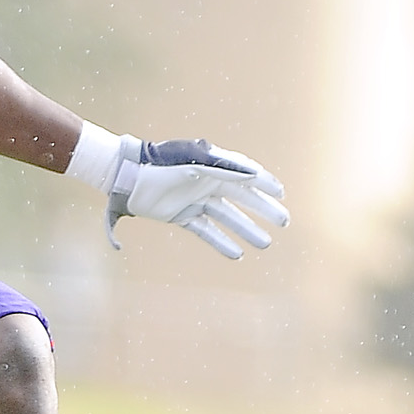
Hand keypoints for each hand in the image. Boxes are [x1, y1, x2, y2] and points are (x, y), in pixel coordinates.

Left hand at [107, 139, 288, 260]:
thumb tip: (254, 173)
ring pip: (227, 217)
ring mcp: (194, 201)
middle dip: (264, 210)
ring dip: (246, 230)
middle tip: (284, 222)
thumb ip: (223, 166)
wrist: (128, 174)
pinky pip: (205, 231)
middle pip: (242, 199)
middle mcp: (207, 183)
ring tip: (265, 243)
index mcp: (213, 166)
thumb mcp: (195, 159)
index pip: (245, 176)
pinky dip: (220, 242)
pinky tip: (237, 254)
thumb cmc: (161, 161)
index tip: (282, 194)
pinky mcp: (180, 216)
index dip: (265, 184)